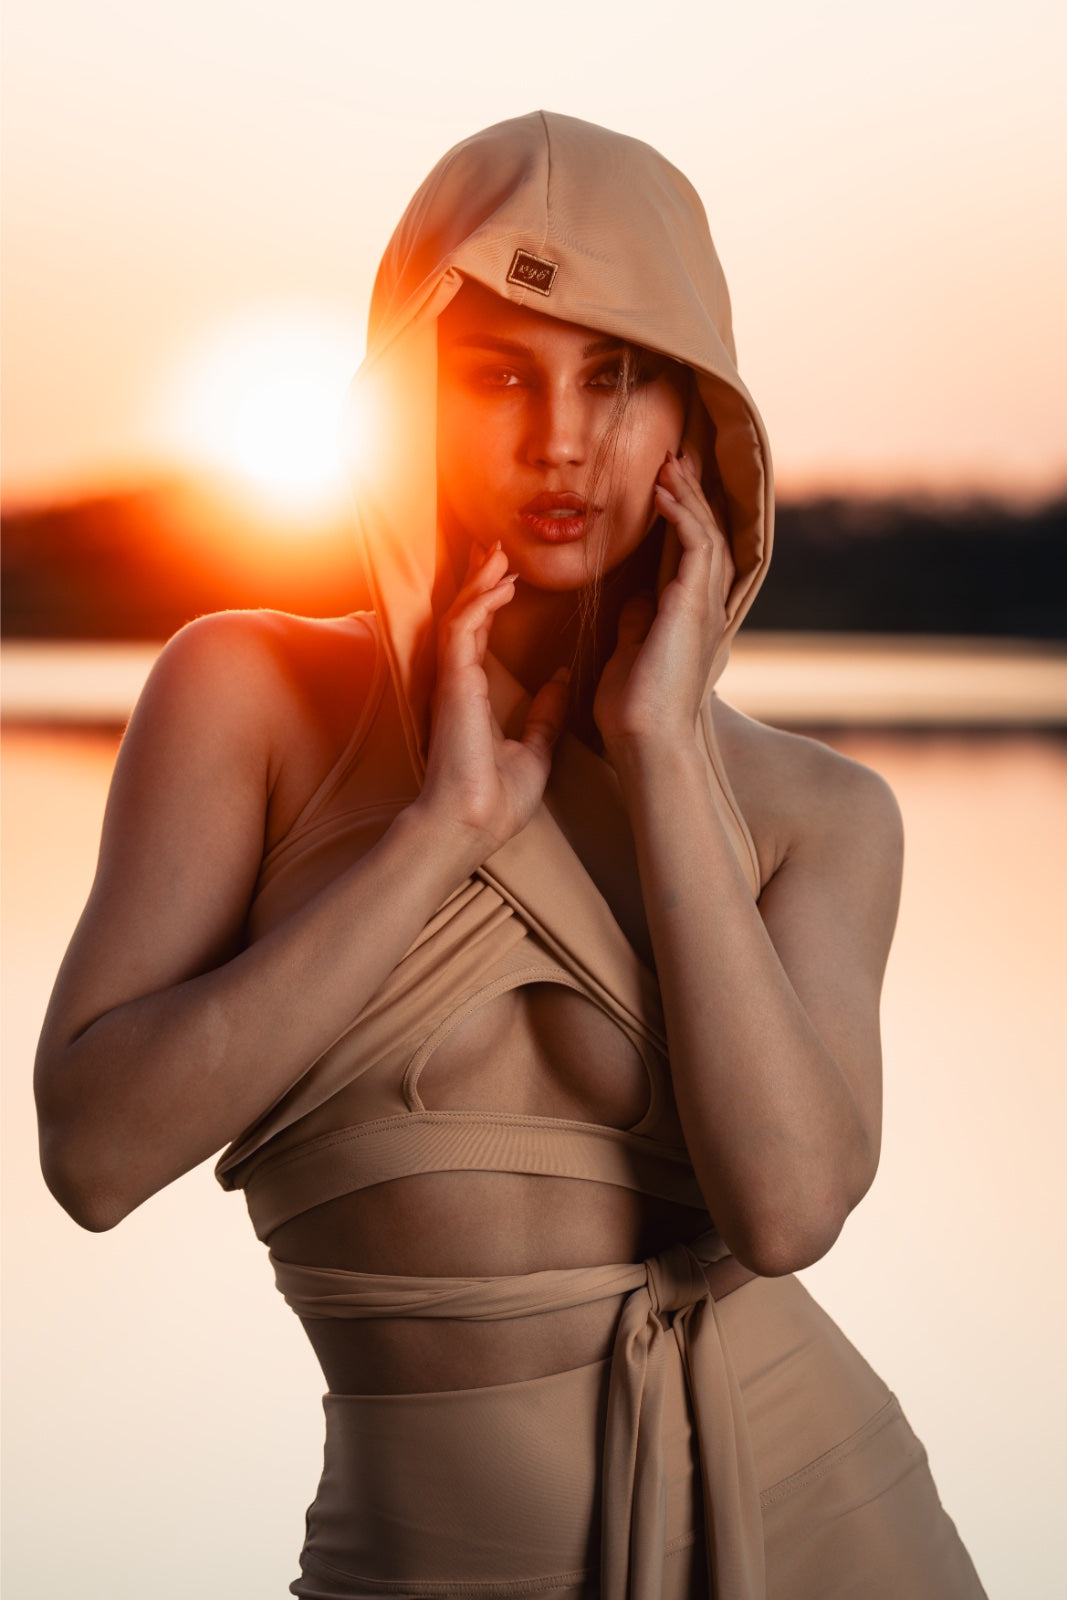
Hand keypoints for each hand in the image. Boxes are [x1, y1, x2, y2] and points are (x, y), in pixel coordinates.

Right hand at [416, 543, 568, 855]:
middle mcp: (459, 683)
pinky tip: (501, 583)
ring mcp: (452, 681)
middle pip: (465, 615)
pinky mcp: (453, 684)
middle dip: (480, 579)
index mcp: (474, 695)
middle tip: (497, 546)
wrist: (474, 825)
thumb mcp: (535, 750)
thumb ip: (545, 715)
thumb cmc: (497, 801)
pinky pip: (461, 630)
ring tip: (498, 552)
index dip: (492, 602)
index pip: (480, 635)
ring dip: (480, 582)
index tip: (510, 576)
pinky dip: (480, 603)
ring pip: (460, 615)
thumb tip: (564, 681)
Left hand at [594, 451, 734, 757]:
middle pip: (707, 536)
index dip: (683, 518)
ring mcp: (703, 606)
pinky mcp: (691, 605)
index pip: (692, 555)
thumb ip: (638, 625)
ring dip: (688, 496)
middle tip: (678, 459)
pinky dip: (681, 515)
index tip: (667, 488)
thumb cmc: (634, 712)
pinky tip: (663, 493)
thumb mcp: (630, 655)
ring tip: (671, 465)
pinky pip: (694, 545)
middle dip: (693, 495)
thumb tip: (637, 601)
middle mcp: (704, 608)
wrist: (645, 740)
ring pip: (705, 533)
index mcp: (689, 619)